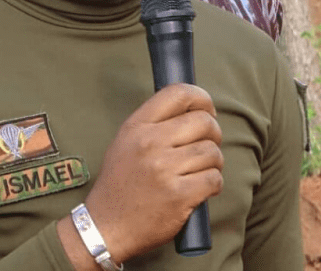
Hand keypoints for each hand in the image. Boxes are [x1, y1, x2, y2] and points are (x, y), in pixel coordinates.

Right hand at [75, 84, 223, 262]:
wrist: (105, 227)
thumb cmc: (120, 183)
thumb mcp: (125, 142)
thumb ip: (154, 122)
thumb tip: (193, 109)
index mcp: (137, 126)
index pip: (178, 93)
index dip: (201, 98)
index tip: (207, 110)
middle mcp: (150, 143)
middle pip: (204, 122)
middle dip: (214, 133)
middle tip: (207, 145)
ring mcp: (164, 170)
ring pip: (212, 152)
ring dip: (214, 162)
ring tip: (200, 171)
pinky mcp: (179, 196)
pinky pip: (214, 179)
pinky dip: (214, 184)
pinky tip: (200, 188)